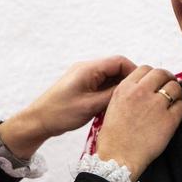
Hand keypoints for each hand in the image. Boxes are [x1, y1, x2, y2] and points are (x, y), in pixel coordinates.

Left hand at [0, 56, 137, 158]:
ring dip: (120, 88)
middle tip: (139, 96)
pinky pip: (102, 85)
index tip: (144, 86)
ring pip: (110, 77)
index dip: (135, 72)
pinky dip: (111, 93)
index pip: (120, 61)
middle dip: (129, 81)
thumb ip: (113, 96)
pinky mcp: (82, 86)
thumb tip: (133, 90)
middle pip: (116, 68)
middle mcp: (87, 69)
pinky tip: (115, 105)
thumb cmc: (60, 113)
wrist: (38, 120)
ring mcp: (84, 77)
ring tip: (129, 103)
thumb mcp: (91, 106)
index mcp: (88, 69)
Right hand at [94, 65, 181, 176]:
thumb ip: (128, 93)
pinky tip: (174, 118)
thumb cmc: (113, 137)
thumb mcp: (113, 106)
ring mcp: (156, 105)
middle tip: (169, 88)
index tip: (156, 82)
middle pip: (162, 74)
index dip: (153, 75)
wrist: (118, 157)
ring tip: (173, 103)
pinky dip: (180, 111)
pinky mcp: (169, 120)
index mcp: (126, 88)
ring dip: (176, 94)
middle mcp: (141, 93)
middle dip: (167, 79)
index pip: (145, 69)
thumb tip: (145, 87)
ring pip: (175, 88)